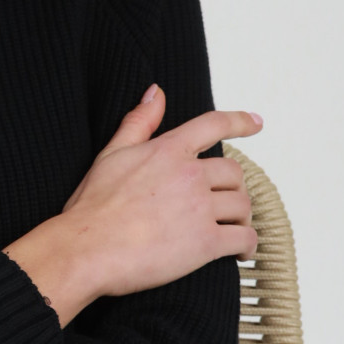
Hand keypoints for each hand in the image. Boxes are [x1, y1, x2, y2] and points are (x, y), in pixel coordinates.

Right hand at [59, 84, 260, 297]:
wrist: (86, 250)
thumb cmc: (92, 208)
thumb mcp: (111, 154)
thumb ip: (139, 122)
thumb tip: (156, 92)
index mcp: (168, 150)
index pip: (213, 125)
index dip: (239, 122)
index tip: (257, 123)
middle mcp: (189, 175)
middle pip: (233, 173)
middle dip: (232, 188)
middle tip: (224, 204)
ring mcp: (199, 209)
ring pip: (242, 205)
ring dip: (241, 217)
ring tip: (233, 228)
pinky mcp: (205, 244)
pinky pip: (243, 238)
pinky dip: (248, 245)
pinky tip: (242, 252)